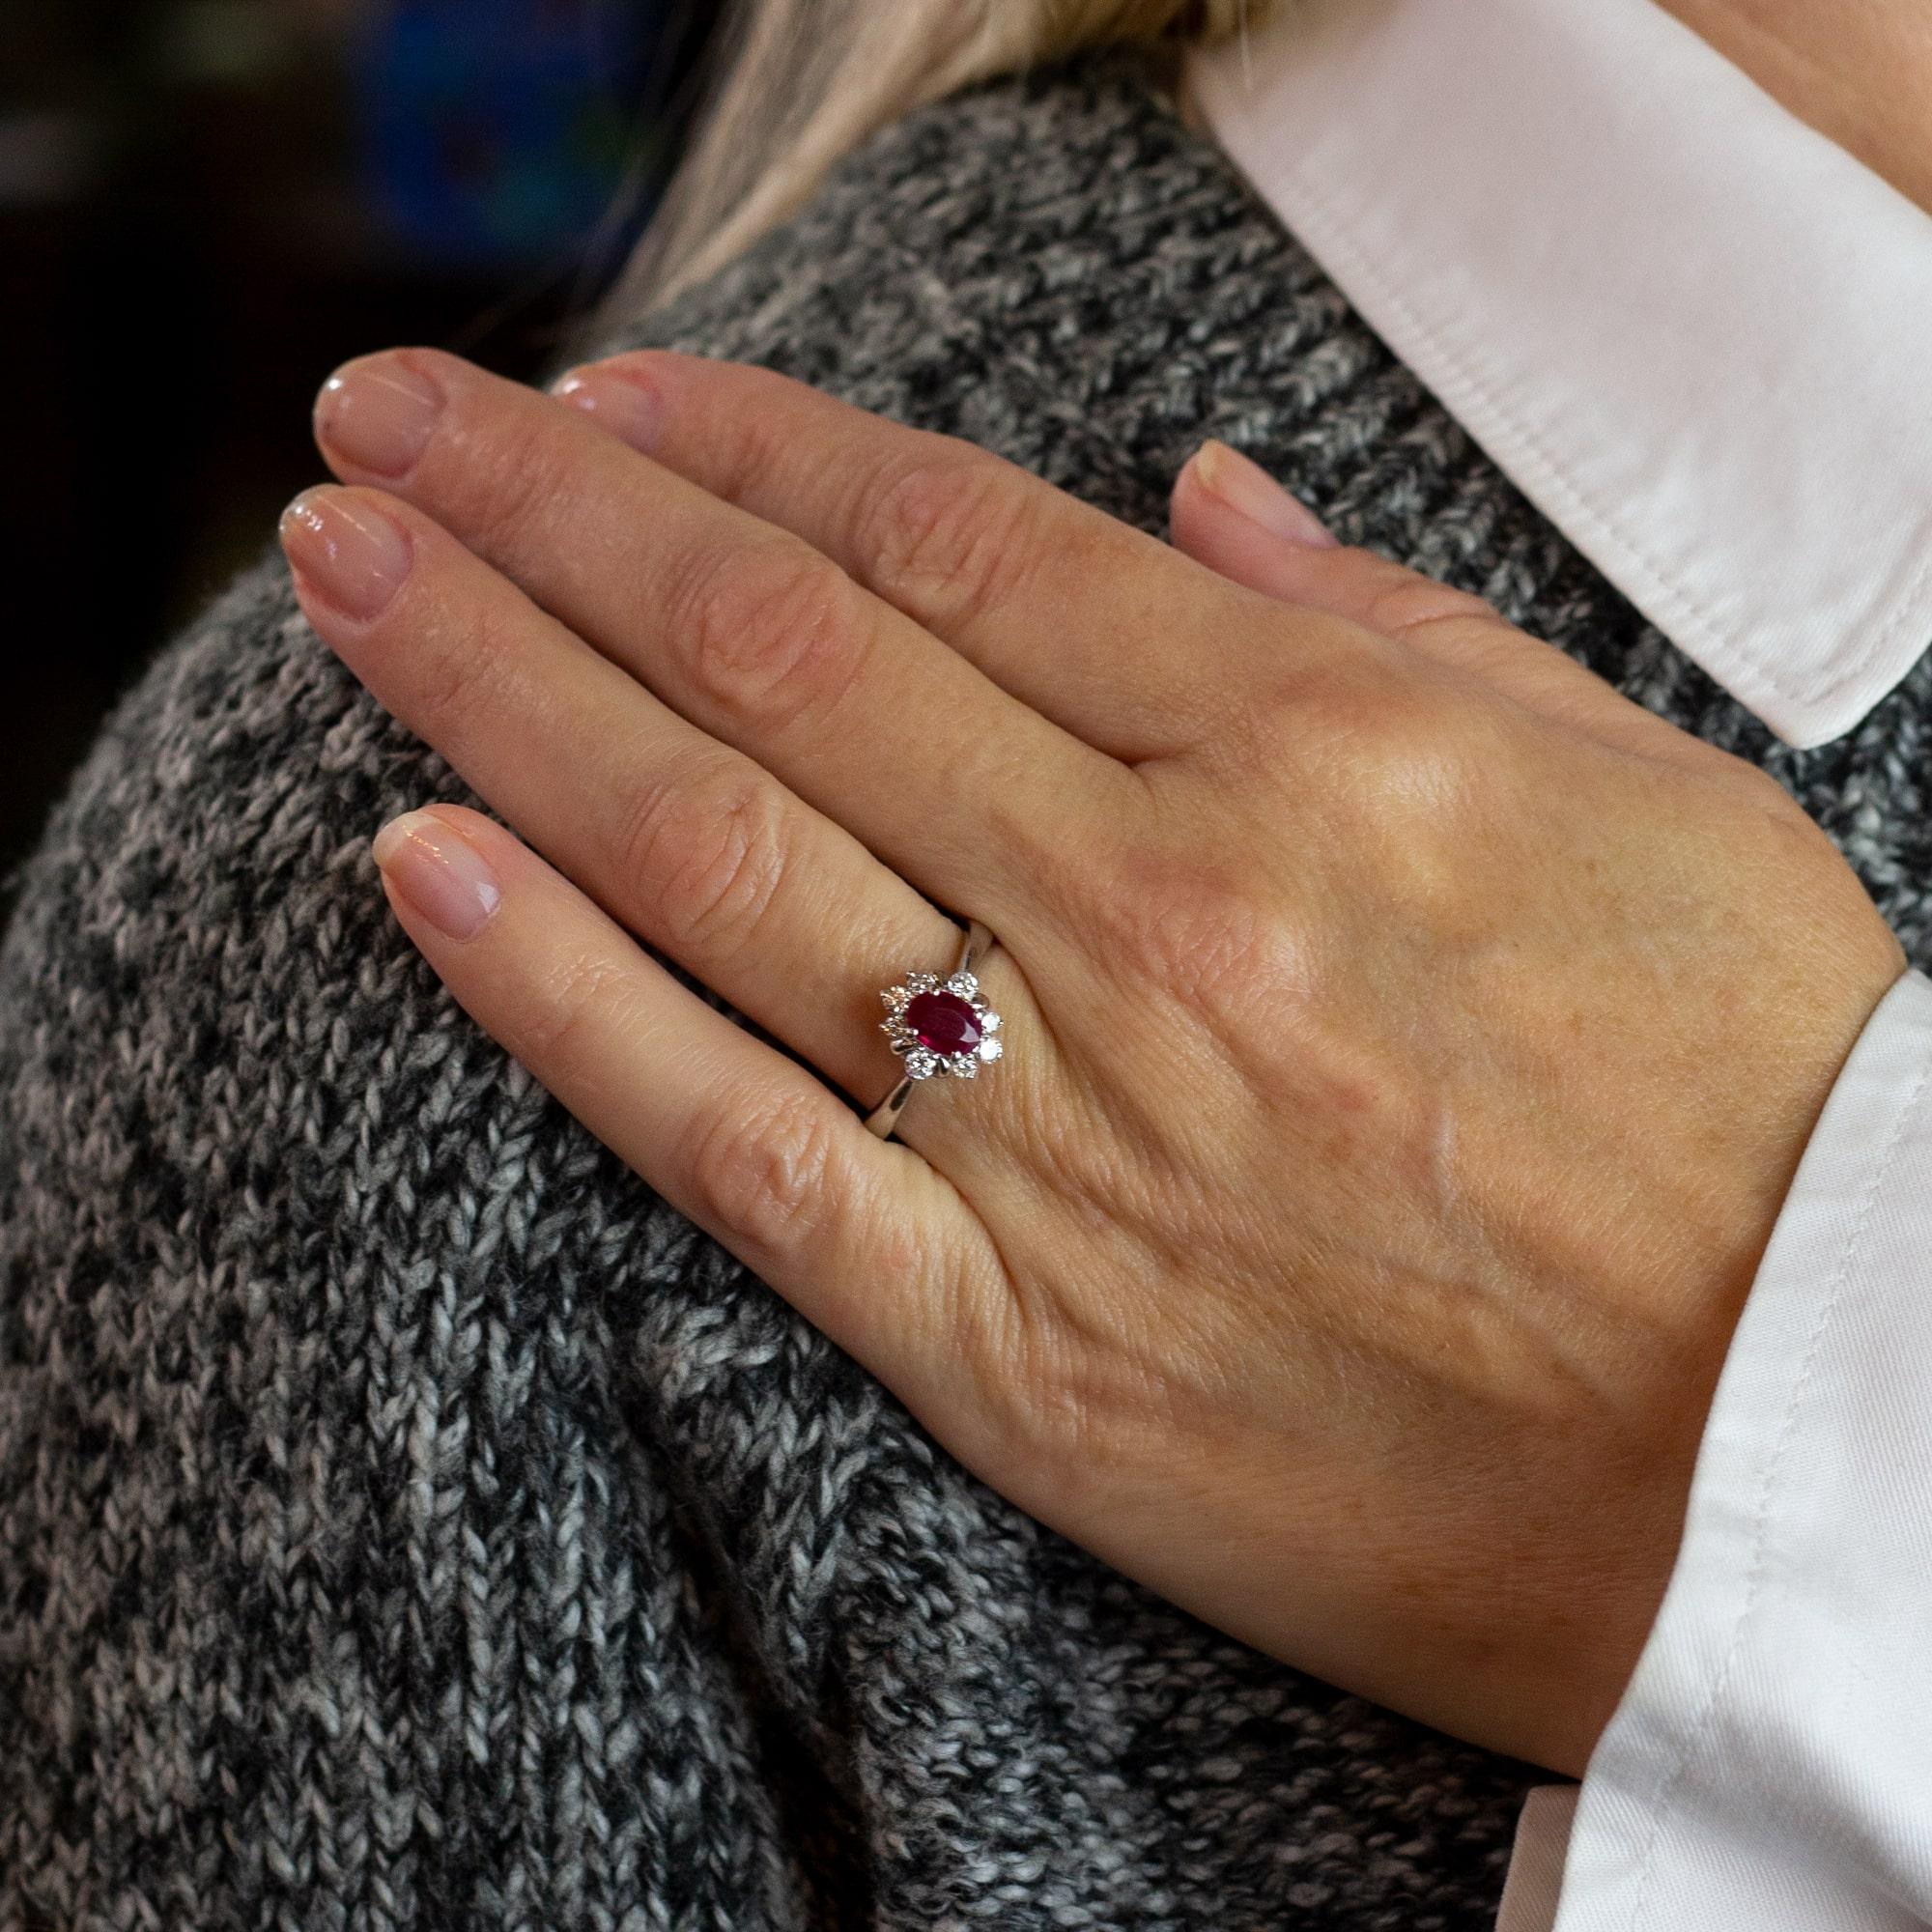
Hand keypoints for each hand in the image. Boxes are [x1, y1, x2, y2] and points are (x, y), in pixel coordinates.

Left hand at [279, 346, 1904, 1775]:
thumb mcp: (1638, 791)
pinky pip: (738, 1142)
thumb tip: (1193, 500)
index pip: (953, 546)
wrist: (1809, 1466)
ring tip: (343, 577)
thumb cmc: (1763, 1110)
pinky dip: (556, 1000)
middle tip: (385, 427)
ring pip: (713, 863)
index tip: (606, 396)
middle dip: (552, 520)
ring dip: (497, 696)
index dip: (750, 449)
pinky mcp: (1015, 1343)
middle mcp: (1162, 911)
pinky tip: (413, 867)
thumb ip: (1392, 625)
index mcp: (1325, 754)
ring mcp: (1070, 1128)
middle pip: (780, 661)